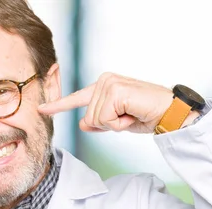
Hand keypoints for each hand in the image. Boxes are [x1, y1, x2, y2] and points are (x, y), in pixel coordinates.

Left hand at [38, 72, 175, 133]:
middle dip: (108, 125)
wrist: (170, 113)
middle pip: (88, 117)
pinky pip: (105, 120)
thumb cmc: (149, 116)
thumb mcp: (119, 122)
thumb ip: (99, 122)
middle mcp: (105, 80)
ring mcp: (109, 83)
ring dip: (115, 125)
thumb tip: (81, 124)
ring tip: (132, 115)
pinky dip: (119, 124)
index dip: (59, 105)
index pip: (78, 98)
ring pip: (96, 120)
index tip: (42, 109)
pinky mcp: (114, 91)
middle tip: (129, 117)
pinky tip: (132, 114)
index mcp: (105, 85)